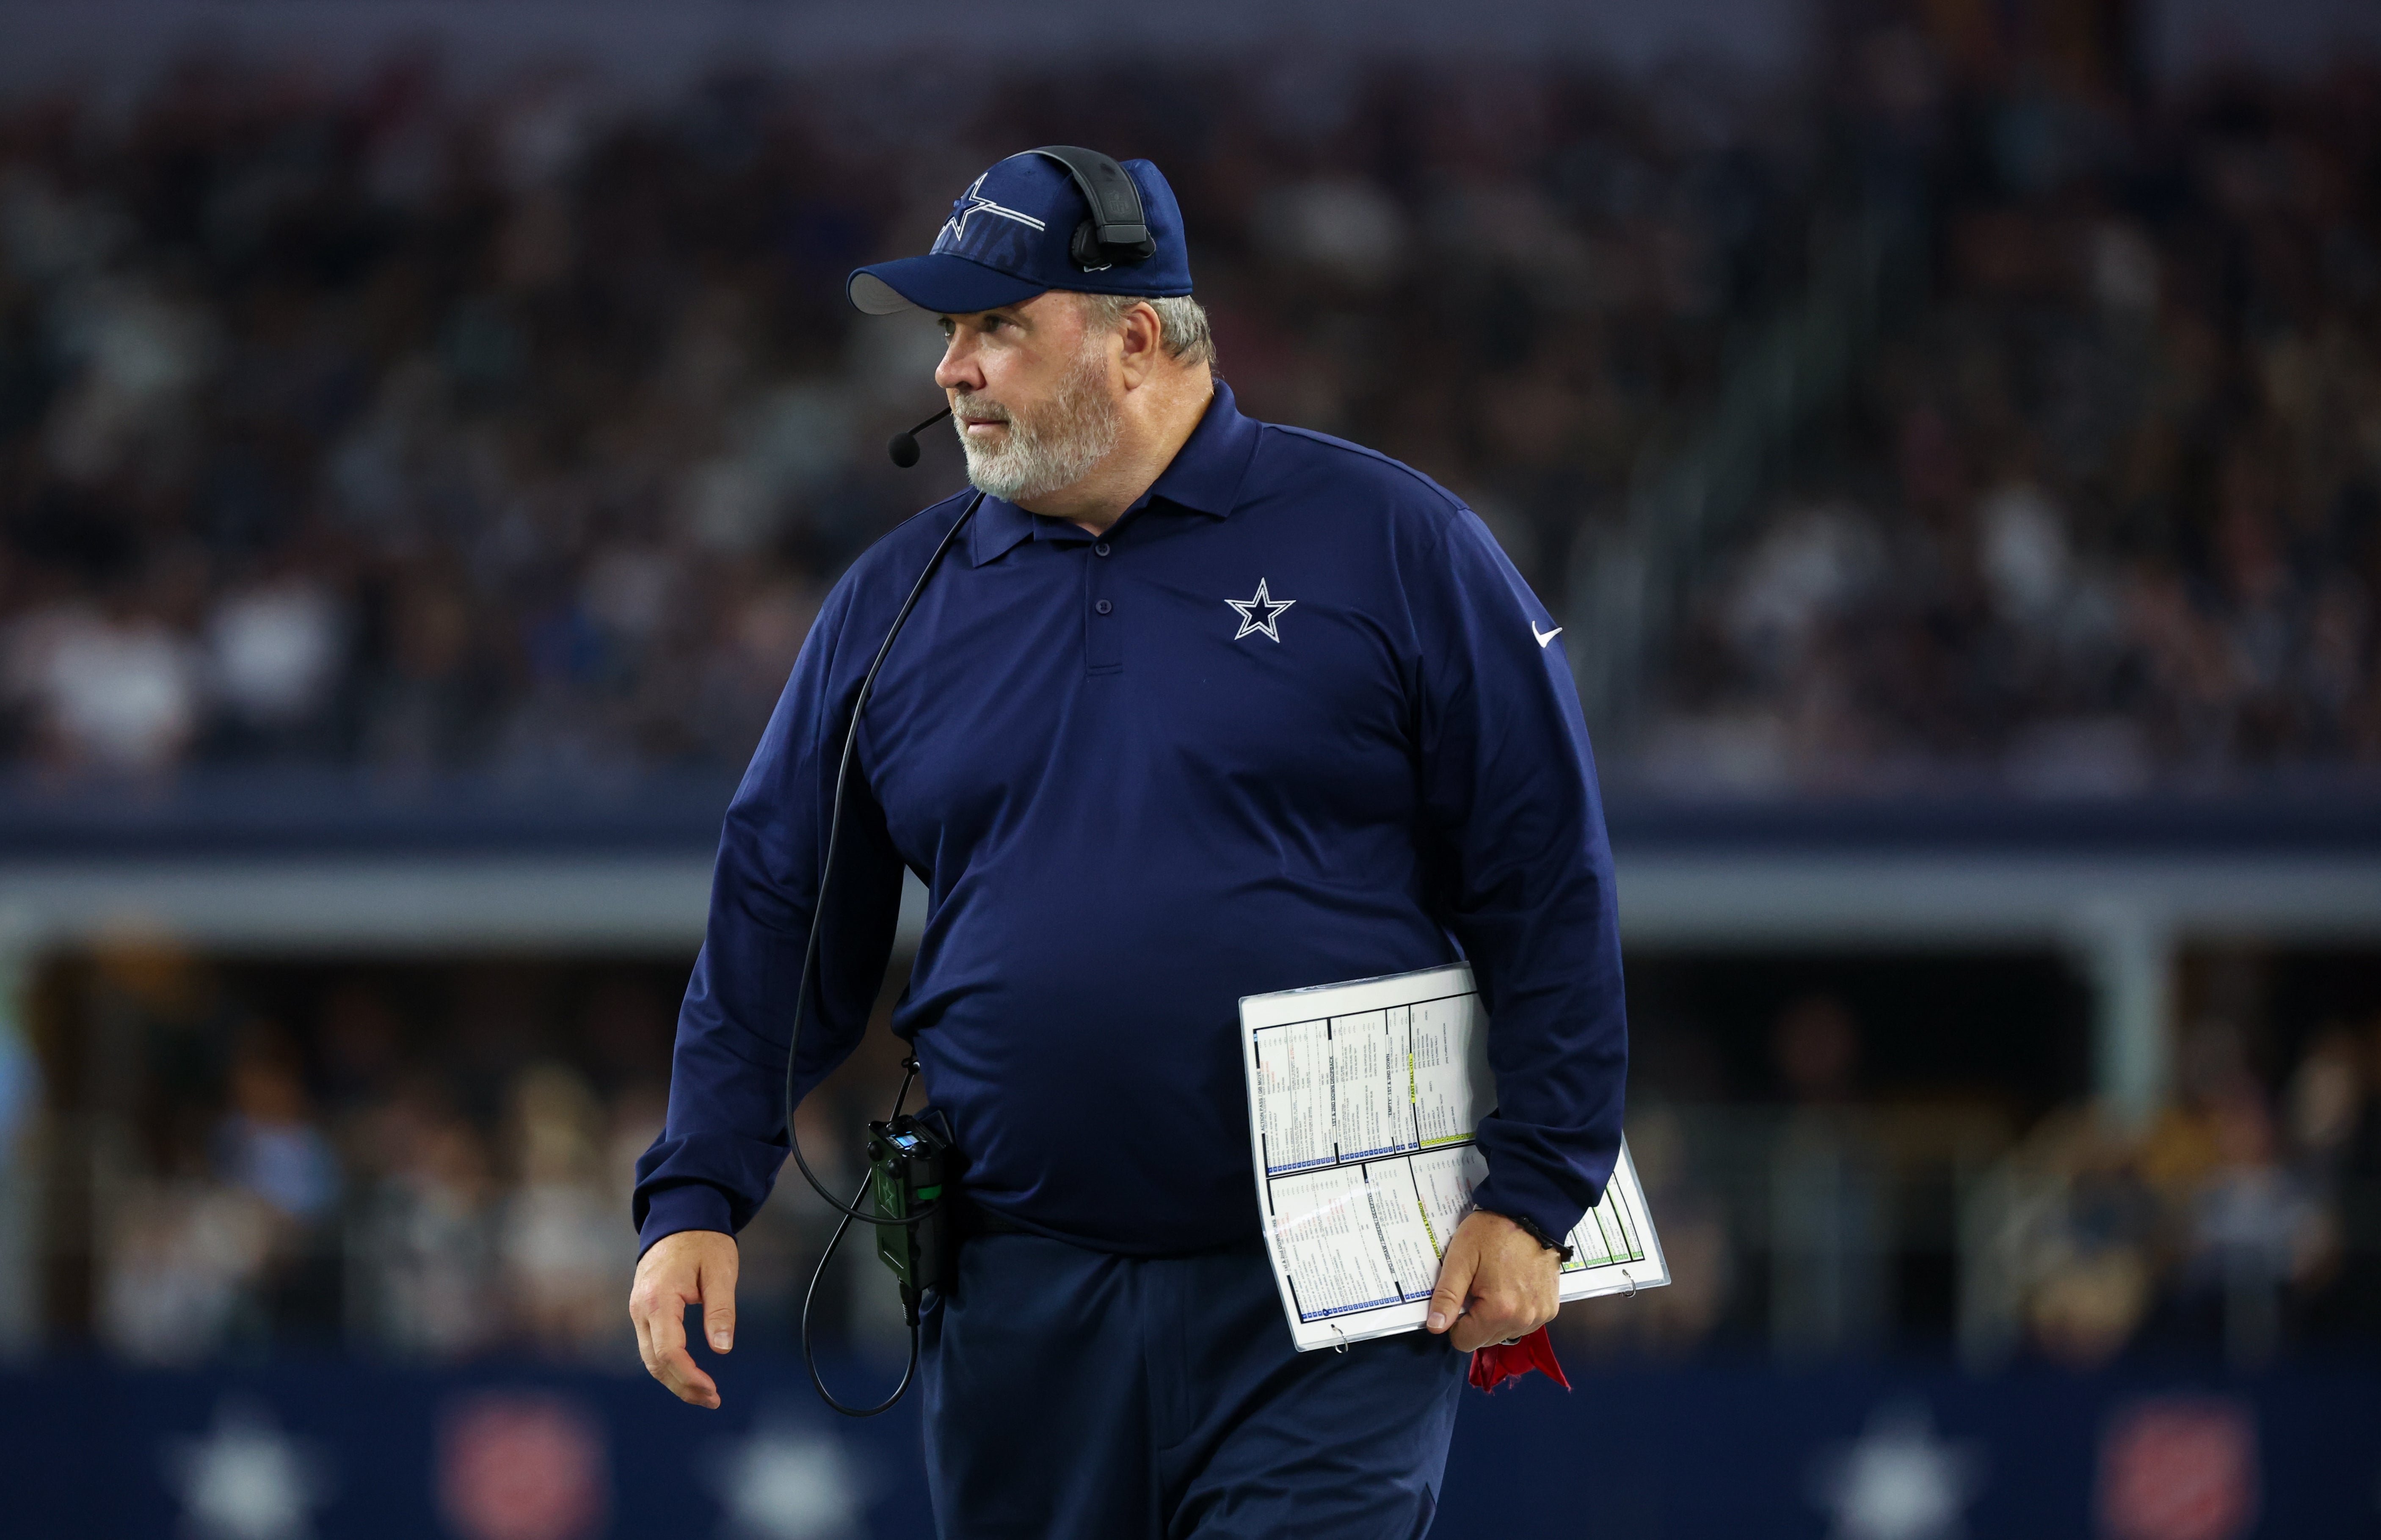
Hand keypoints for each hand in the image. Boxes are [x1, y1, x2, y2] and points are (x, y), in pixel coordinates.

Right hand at [630, 1229, 739, 1407]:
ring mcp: (638, 1309)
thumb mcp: (720, 1272)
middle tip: (712, 1399)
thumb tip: (722, 1348)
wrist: (680, 1215)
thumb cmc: (704, 1241)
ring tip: (704, 1392)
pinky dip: (668, 1364)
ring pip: (650, 1357)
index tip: (712, 1391)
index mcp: (659, 1299)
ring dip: (674, 1379)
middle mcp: (641, 1308)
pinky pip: (650, 1345)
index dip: (689, 1377)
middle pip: (655, 1361)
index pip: (668, 1351)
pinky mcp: (642, 1309)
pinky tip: (688, 1372)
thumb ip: (720, 1310)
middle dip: (682, 1386)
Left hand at [1425, 1210, 1560, 1351]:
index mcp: (1499, 1311)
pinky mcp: (1550, 1308)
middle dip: (1476, 1318)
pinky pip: (1524, 1323)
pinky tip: (1513, 1286)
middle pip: (1485, 1339)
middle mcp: (1524, 1319)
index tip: (1460, 1297)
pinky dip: (1515, 1312)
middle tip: (1478, 1286)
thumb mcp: (1460, 1259)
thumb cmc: (1492, 1232)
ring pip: (1505, 1333)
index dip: (1455, 1322)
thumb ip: (1447, 1296)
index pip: (1465, 1341)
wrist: (1530, 1212)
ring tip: (1496, 1283)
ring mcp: (1540, 1315)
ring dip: (1495, 1317)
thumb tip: (1436, 1327)